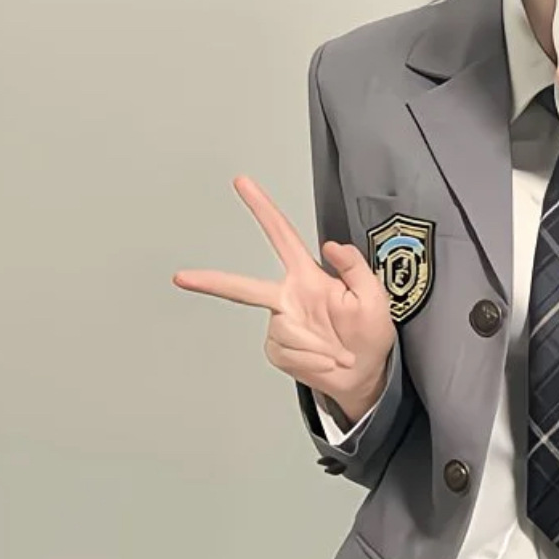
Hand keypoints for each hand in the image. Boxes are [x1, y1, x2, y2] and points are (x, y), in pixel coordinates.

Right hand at [172, 176, 395, 418]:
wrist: (364, 374)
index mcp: (308, 277)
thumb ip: (355, 267)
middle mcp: (288, 297)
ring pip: (284, 331)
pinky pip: (287, 352)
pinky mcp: (278, 348)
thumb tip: (330, 245)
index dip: (263, 209)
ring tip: (337, 352)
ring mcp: (280, 323)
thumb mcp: (374, 296)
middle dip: (212, 281)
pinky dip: (311, 360)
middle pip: (244, 286)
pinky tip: (325, 361)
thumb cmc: (370, 334)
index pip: (282, 237)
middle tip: (183, 277)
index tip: (242, 183)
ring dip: (316, 345)